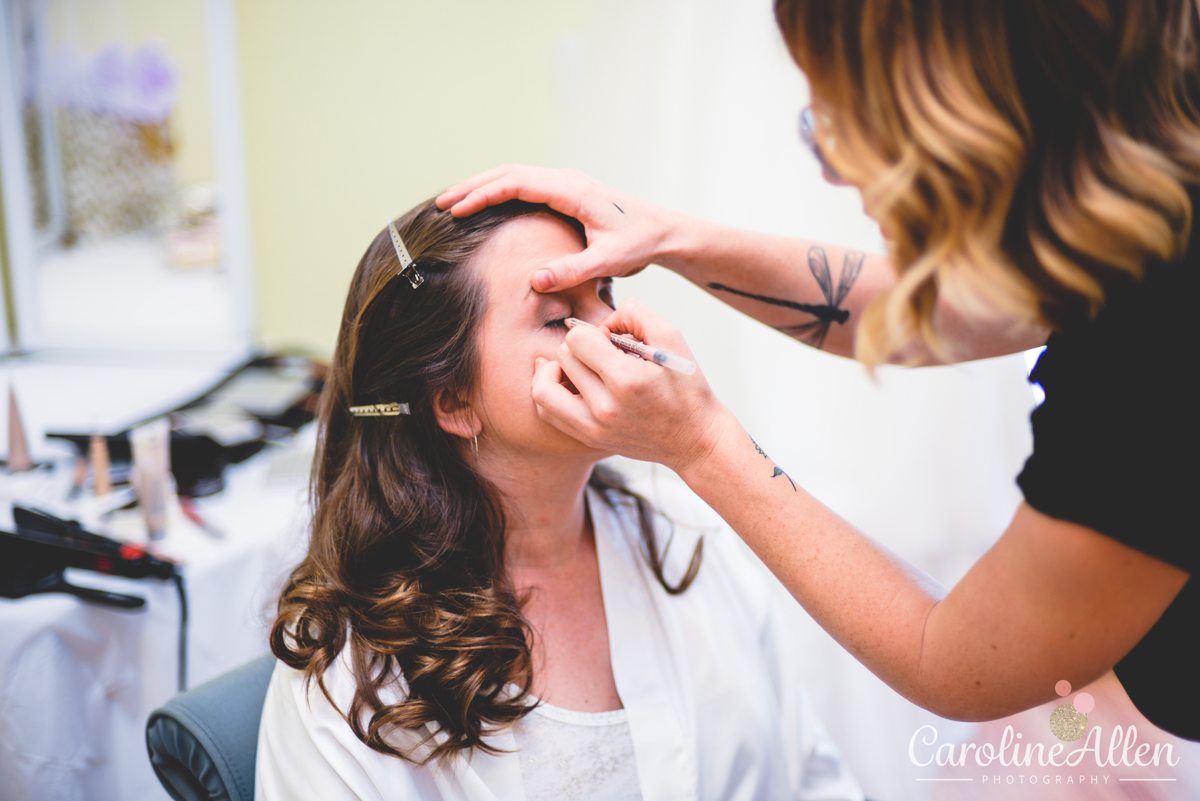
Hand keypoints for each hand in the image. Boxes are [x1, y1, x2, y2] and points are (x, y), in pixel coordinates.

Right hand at [436, 165, 679, 291]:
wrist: (663, 231)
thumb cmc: (639, 245)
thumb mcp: (607, 262)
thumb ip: (571, 271)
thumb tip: (533, 280)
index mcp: (572, 191)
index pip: (517, 184)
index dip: (483, 195)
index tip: (457, 210)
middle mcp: (566, 180)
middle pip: (508, 173)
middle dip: (472, 186)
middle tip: (440, 203)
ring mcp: (566, 183)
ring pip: (515, 175)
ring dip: (484, 185)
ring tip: (453, 201)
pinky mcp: (567, 191)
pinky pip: (525, 184)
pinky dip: (499, 189)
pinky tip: (485, 203)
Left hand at [531, 297, 731, 473]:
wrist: (694, 440)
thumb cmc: (686, 388)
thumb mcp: (673, 339)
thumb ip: (637, 313)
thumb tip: (603, 319)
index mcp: (627, 381)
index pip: (578, 339)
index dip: (592, 330)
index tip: (611, 338)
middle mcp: (605, 408)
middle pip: (562, 358)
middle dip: (579, 346)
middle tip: (601, 352)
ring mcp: (593, 427)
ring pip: (542, 389)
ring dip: (554, 369)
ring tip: (576, 366)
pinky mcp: (588, 439)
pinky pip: (547, 412)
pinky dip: (551, 392)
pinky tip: (570, 383)